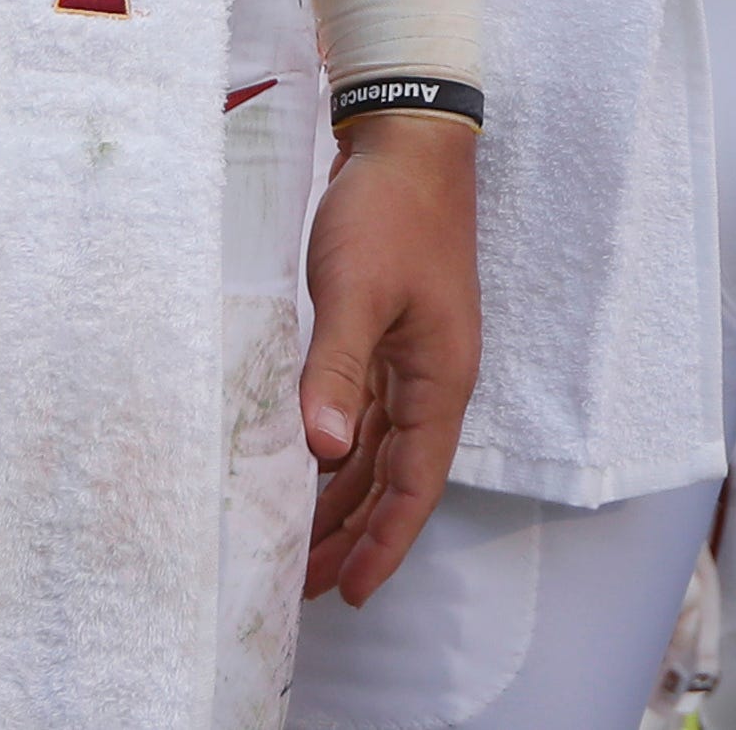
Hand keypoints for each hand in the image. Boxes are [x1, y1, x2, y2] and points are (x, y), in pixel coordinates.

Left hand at [300, 115, 478, 609]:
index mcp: (439, 379)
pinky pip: (364, 414)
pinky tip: (304, 468)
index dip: (384, 541)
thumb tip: (320, 450)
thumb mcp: (356, 291)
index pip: (414, 483)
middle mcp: (431, 379)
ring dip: (341, 498)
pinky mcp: (386, 335)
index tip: (350, 593)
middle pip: (394, 477)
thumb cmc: (388, 214)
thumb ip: (336, 371)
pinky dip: (336, 450)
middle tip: (303, 588)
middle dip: (354, 534)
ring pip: (376, 450)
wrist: (406, 141)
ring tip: (296, 544)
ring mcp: (410, 357)